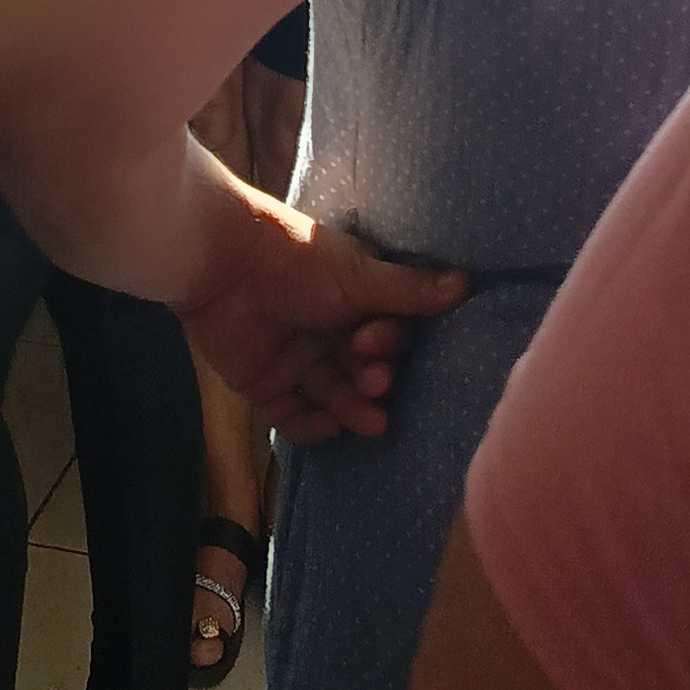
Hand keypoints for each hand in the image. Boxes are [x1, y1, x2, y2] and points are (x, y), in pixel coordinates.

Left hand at [181, 195, 465, 447]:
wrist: (221, 265)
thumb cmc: (296, 261)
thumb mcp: (358, 276)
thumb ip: (409, 290)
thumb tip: (467, 283)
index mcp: (350, 298)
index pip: (385, 333)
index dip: (387, 345)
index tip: (374, 343)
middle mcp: (327, 331)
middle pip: (362, 369)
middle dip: (373, 380)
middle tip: (373, 381)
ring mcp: (295, 359)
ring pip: (334, 396)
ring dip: (353, 409)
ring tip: (371, 422)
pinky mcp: (264, 384)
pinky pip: (293, 417)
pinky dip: (311, 428)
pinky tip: (329, 428)